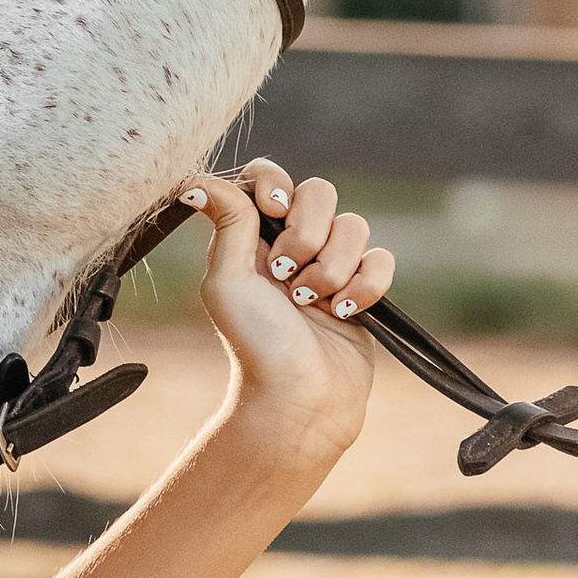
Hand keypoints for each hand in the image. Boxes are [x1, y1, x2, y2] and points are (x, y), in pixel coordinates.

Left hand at [183, 158, 394, 463]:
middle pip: (319, 192)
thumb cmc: (255, 344)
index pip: (270, 177)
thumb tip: (195, 179)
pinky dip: (365, 285)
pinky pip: (382, 258)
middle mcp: (291, 245)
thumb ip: (226, 223)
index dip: (276, 183)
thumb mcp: (227, 281)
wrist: (299, 400)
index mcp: (252, 237)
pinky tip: (344, 313)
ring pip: (354, 226)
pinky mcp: (363, 288)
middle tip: (286, 275)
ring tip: (311, 305)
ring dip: (332, 268)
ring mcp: (331, 266)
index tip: (273, 206)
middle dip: (307, 233)